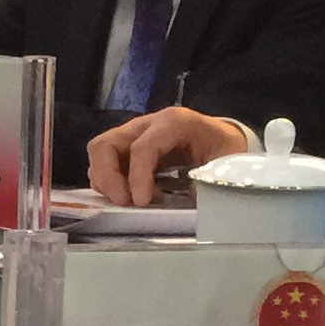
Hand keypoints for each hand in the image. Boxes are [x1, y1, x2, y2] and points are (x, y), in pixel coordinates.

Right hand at [89, 106, 249, 204]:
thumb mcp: (225, 163)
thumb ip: (207, 181)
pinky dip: (108, 182)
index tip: (142, 203)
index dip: (137, 177)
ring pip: (99, 153)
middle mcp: (146, 124)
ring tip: (126, 201)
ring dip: (105, 181)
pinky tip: (128, 196)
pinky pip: (104, 163)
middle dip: (107, 176)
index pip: (142, 147)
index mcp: (174, 123)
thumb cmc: (224, 149)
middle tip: (122, 202)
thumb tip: (189, 202)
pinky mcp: (126, 148)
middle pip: (105, 144)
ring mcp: (132, 134)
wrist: (223, 138)